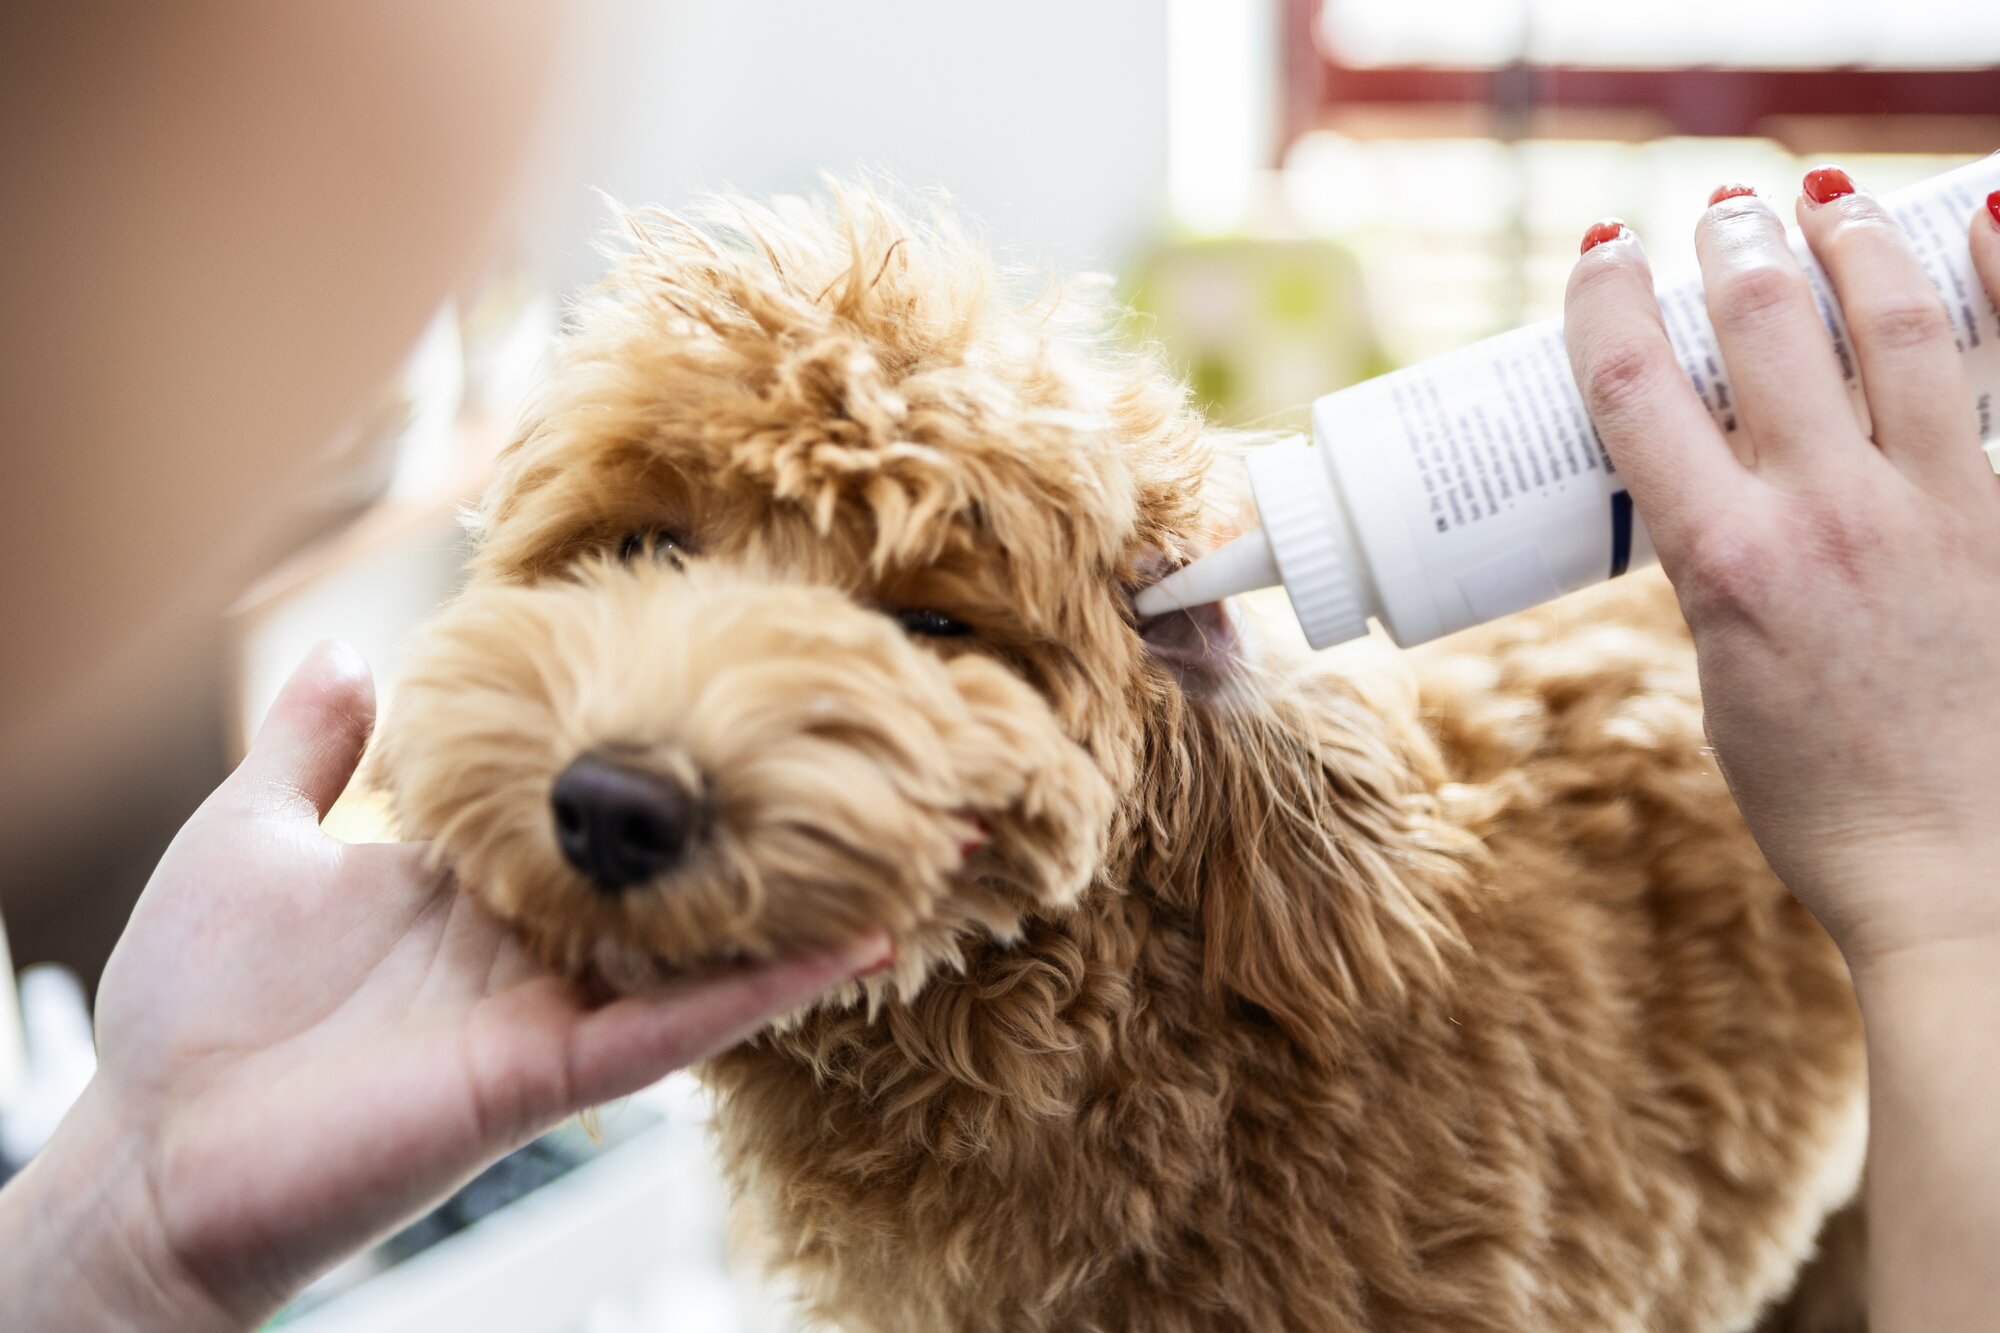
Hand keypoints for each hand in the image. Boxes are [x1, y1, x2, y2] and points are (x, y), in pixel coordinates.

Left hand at [0, 642, 885, 1331]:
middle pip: (688, 871)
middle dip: (782, 821)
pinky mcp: (558, 1070)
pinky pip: (686, 1023)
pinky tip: (862, 944)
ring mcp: (560, 1004)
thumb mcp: (247, 836)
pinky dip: (776, 987)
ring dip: (819, 900)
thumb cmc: (191, 1006)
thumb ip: (312, 749)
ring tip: (924, 842)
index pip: (602, 804)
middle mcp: (540, 937)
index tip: (753, 691)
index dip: (677, 755)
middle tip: (888, 760)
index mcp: (479, 877)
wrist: (160, 1152)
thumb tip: (344, 648)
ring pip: (716, 945)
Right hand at [1566, 169, 1999, 1332]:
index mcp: (1727, 565)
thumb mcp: (1723, 675)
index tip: (1595, 255)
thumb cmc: (1825, 800)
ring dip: (1849, 241)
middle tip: (1713, 213)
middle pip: (1765, 328)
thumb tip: (1719, 498)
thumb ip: (1722, 570)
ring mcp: (1938, 511)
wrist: (1962, 875)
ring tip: (1822, 201)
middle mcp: (1829, 518)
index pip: (1636, 389)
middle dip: (1728, 244)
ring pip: (1896, 324)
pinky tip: (1982, 217)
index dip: (1604, 300)